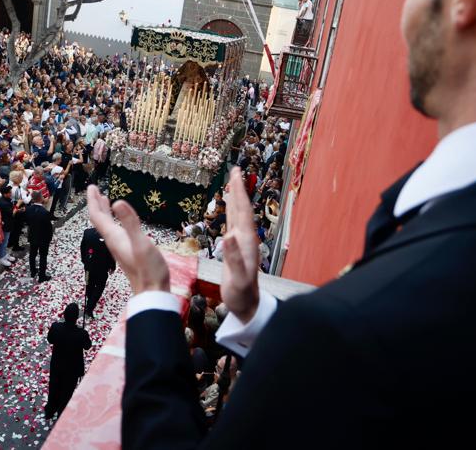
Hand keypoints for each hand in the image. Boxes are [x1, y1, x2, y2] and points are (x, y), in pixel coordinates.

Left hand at [86, 185, 167, 294]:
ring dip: (105, 212)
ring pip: (108, 226)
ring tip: (105, 201)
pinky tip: (120, 222)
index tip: (92, 187)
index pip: (98, 216)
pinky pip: (116, 232)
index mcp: (114, 237)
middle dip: (97, 204)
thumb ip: (130, 222)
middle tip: (95, 190)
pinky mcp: (127, 252)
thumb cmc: (149, 270)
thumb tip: (118, 202)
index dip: (93, 201)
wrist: (152, 293)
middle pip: (100, 220)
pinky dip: (115, 221)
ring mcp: (120, 247)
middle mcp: (114, 242)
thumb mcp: (142, 243)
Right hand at [220, 168, 260, 323]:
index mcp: (246, 241)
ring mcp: (242, 242)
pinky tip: (229, 207)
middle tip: (235, 169)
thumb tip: (228, 236)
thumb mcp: (237, 278)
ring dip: (235, 197)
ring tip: (232, 183)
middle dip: (238, 189)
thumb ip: (233, 257)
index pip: (242, 211)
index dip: (239, 192)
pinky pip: (233, 223)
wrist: (248, 306)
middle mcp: (246, 238)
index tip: (235, 174)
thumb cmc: (242, 294)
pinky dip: (231, 211)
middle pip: (242, 208)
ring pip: (238, 214)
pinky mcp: (236, 247)